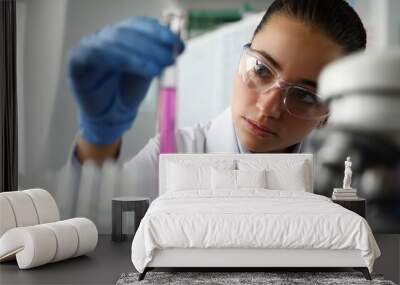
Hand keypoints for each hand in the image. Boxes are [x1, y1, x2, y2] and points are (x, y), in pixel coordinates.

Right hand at [67, 16, 183, 143]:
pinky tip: (138, 67)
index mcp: (123, 36)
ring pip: (114, 41)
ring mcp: (90, 46)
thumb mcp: (149, 71)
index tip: (176, 43)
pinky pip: (96, 54)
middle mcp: (106, 37)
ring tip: (157, 68)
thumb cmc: (127, 92)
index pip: (139, 25)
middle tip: (169, 58)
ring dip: (139, 53)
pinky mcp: (77, 61)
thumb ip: (160, 57)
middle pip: (127, 31)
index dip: (158, 31)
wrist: (111, 116)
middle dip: (151, 43)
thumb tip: (179, 44)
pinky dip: (120, 58)